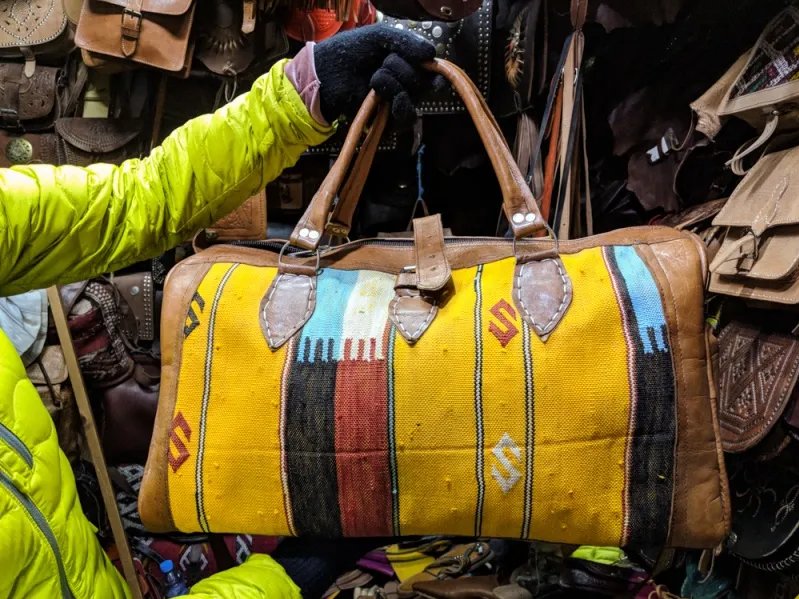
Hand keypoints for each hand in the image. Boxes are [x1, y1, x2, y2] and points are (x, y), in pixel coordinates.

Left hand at [314, 25, 437, 126]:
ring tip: (374, 79)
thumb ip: (407, 41)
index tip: (429, 65)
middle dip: (402, 68)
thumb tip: (432, 54)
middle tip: (381, 63)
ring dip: (394, 84)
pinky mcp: (389, 120)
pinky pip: (406, 116)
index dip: (435, 70)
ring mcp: (397, 102)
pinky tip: (380, 96)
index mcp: (407, 63)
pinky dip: (396, 103)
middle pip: (424, 81)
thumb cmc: (351, 51)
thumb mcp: (380, 36)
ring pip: (415, 97)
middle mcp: (406, 83)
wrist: (328, 73)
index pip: (433, 70)